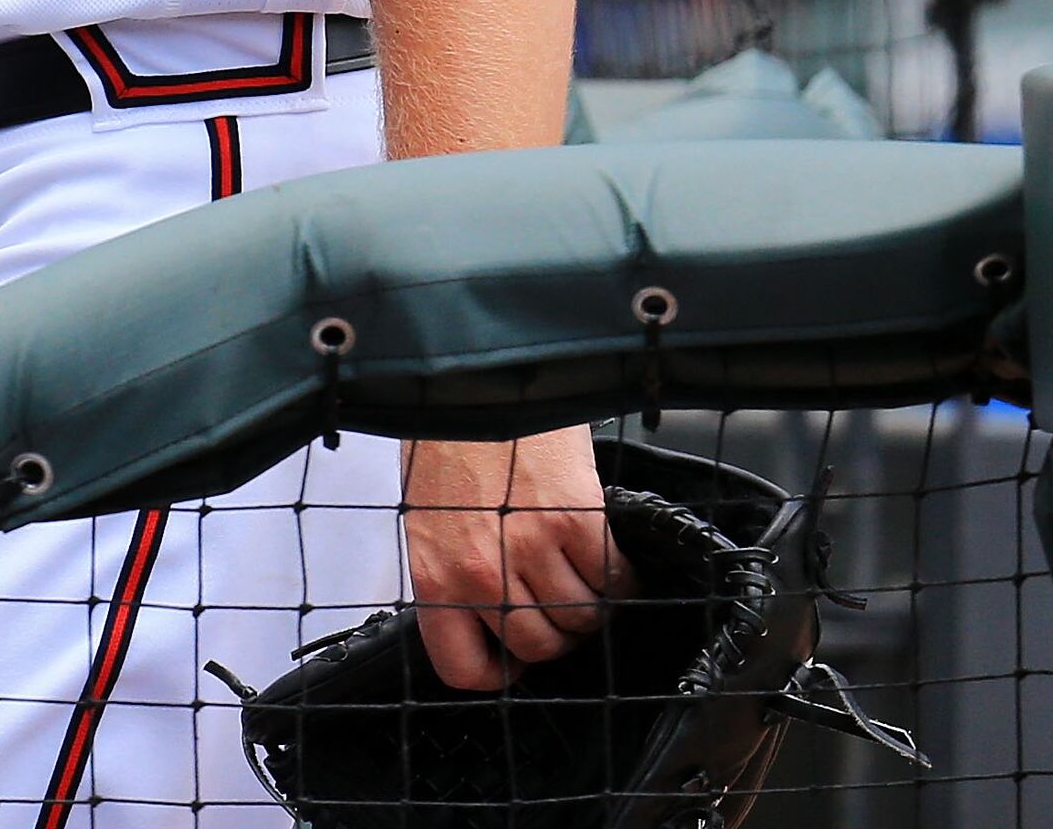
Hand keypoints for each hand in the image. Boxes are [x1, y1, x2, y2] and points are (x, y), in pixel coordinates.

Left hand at [402, 427, 627, 689]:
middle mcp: (479, 571)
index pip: (463, 668)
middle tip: (559, 602)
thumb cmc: (448, 442)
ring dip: (593, 603)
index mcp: (432, 573)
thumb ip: (454, 570)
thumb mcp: (431, 518)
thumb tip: (490, 614)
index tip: (514, 658)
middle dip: (558, 633)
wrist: (475, 379)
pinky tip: (607, 553)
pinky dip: (621, 576)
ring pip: (584, 619)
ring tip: (583, 571)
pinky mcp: (576, 520)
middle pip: (540, 647)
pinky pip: (615, 580)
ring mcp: (530, 547)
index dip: (498, 673)